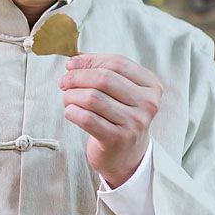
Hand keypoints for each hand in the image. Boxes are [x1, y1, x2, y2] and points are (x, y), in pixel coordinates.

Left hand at [59, 53, 162, 187]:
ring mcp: (134, 123)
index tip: (71, 65)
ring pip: (92, 98)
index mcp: (151, 86)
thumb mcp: (120, 92)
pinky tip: (71, 112)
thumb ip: (103, 71)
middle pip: (103, 79)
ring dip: (71, 95)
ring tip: (68, 99)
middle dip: (76, 77)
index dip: (90, 61)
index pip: (117, 63)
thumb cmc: (119, 118)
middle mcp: (147, 103)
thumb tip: (76, 59)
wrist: (126, 155)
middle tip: (64, 82)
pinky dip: (72, 112)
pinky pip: (86, 118)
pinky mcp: (117, 139)